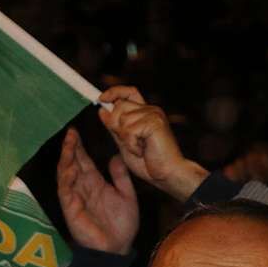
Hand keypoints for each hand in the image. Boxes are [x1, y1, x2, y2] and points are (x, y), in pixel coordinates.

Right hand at [56, 128, 138, 254]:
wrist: (117, 248)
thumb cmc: (121, 225)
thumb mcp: (127, 195)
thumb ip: (120, 177)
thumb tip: (115, 156)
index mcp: (95, 184)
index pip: (83, 161)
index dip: (79, 147)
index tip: (75, 131)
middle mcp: (82, 188)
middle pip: (72, 164)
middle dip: (70, 149)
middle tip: (69, 133)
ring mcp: (75, 199)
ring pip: (66, 175)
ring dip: (66, 160)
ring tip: (68, 145)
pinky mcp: (71, 210)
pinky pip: (66, 193)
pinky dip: (67, 181)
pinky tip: (70, 169)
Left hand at [97, 86, 206, 201]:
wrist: (167, 174)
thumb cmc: (148, 162)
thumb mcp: (125, 142)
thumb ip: (114, 127)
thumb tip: (101, 110)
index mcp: (143, 113)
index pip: (128, 93)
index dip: (114, 92)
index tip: (101, 99)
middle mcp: (150, 110)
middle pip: (120, 106)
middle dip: (115, 126)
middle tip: (129, 142)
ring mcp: (154, 114)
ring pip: (123, 120)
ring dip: (126, 139)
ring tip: (140, 148)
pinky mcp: (155, 122)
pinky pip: (129, 131)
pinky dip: (132, 145)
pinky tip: (143, 151)